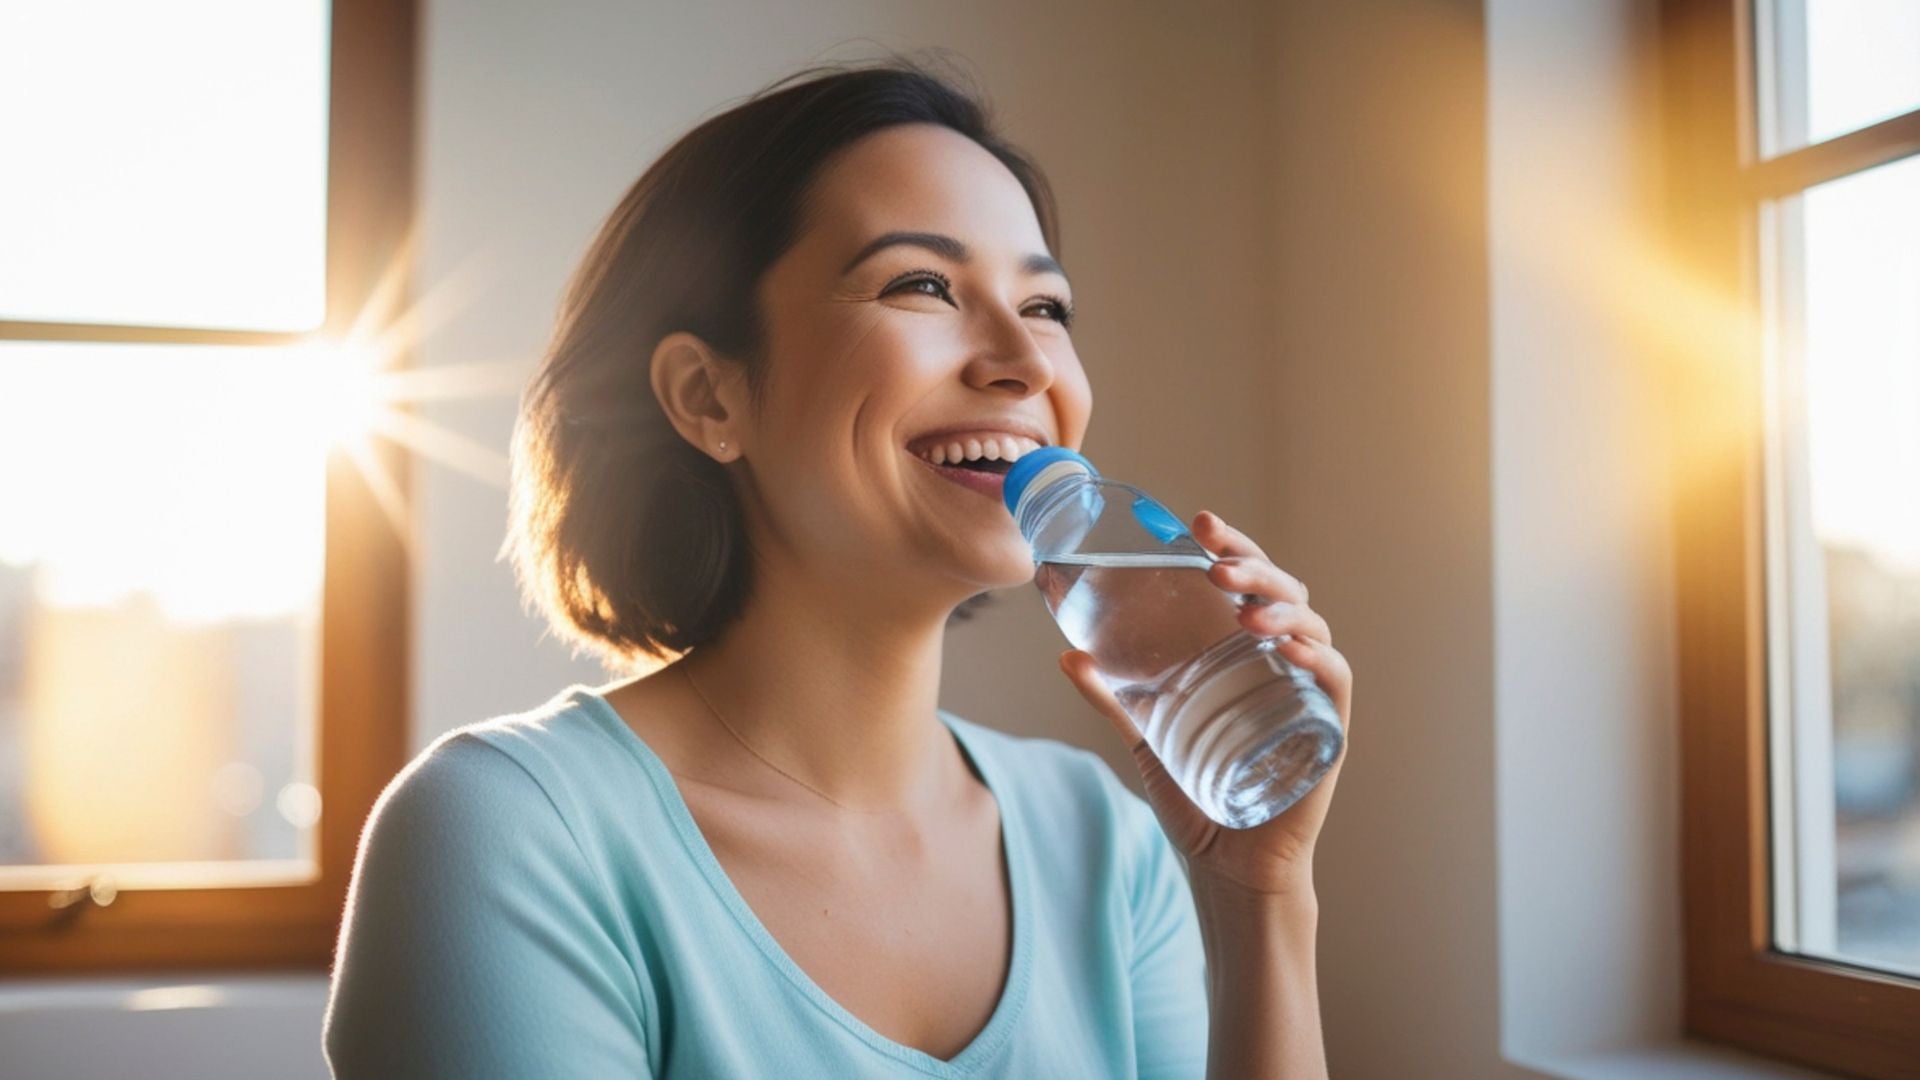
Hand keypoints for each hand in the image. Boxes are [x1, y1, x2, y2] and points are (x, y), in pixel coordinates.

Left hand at [1059, 510, 1352, 897]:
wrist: (1227, 867)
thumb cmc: (1197, 797)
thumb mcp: (1147, 737)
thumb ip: (1113, 697)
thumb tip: (1067, 656)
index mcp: (1246, 654)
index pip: (1248, 583)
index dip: (1232, 547)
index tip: (1199, 522)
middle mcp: (1283, 663)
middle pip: (1282, 592)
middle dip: (1252, 566)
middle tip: (1214, 561)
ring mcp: (1307, 694)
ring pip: (1311, 625)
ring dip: (1279, 605)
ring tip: (1241, 604)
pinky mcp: (1327, 732)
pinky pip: (1334, 679)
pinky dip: (1318, 655)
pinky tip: (1290, 644)